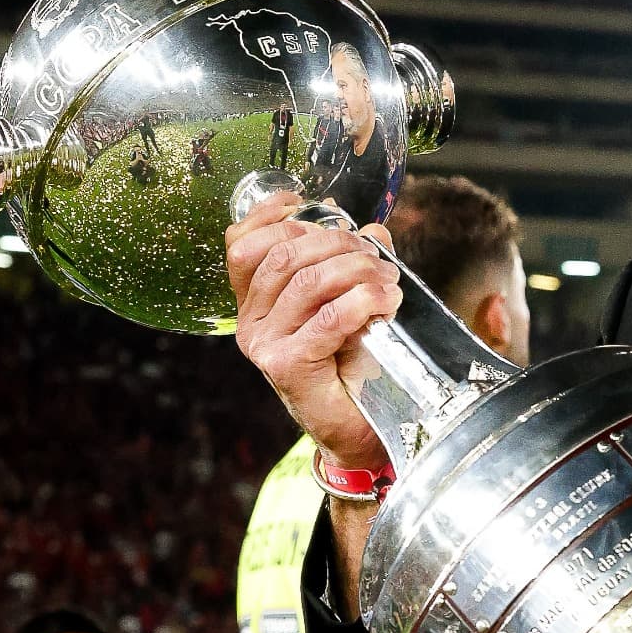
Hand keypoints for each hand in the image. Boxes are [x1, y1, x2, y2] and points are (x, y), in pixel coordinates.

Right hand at [226, 192, 400, 469]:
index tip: (315, 204)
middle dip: (336, 243)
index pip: (243, 244)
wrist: (363, 428)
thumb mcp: (352, 301)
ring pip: (307, 282)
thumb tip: (373, 228)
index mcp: (257, 300)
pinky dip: (362, 302)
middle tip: (376, 258)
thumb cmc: (355, 363)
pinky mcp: (287, 367)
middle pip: (283, 255)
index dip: (273, 215)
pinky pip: (326, 319)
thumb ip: (357, 262)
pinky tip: (384, 303)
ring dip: (357, 271)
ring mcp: (265, 345)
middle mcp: (251, 321)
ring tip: (388, 282)